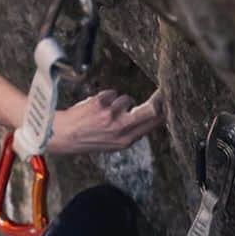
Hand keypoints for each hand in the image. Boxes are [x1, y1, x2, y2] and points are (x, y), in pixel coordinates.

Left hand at [48, 88, 163, 154]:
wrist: (63, 135)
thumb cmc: (87, 139)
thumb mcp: (111, 144)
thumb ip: (129, 132)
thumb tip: (149, 119)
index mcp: (125, 141)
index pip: (153, 124)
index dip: (164, 112)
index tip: (171, 102)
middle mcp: (121, 128)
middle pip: (152, 110)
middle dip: (159, 99)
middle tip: (164, 91)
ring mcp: (111, 114)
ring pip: (126, 99)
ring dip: (118, 101)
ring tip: (104, 111)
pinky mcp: (102, 102)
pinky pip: (112, 93)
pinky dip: (106, 97)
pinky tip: (95, 107)